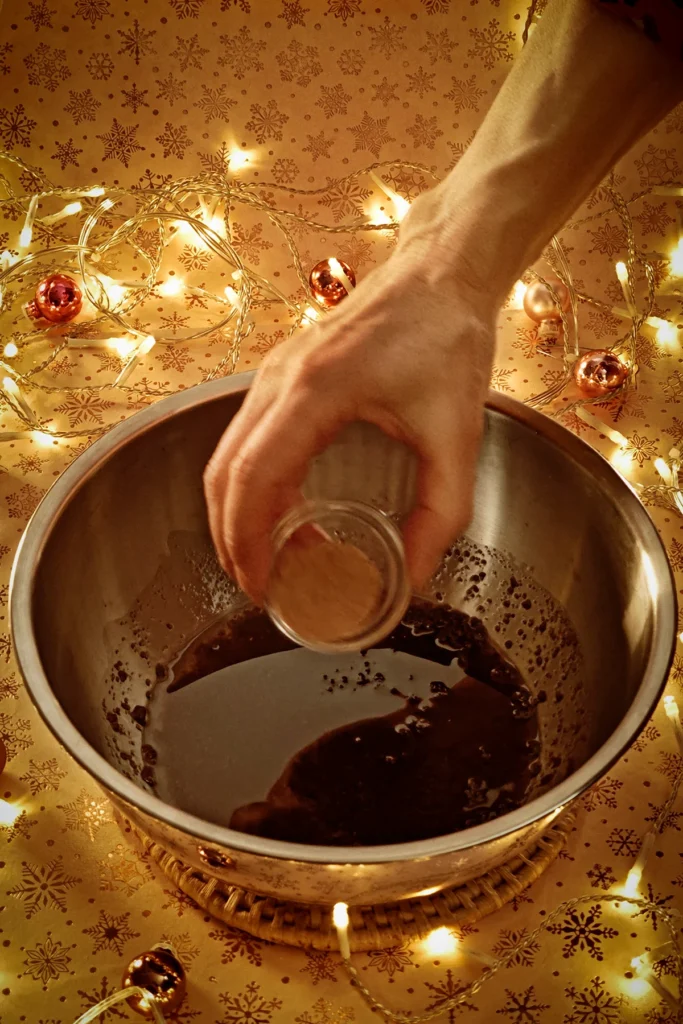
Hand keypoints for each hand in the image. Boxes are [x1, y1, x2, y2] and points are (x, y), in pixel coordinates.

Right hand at [204, 223, 495, 603]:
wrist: (441, 272)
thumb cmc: (447, 337)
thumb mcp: (456, 435)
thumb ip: (441, 513)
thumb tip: (414, 578)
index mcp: (313, 390)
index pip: (252, 479)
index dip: (248, 542)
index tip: (263, 585)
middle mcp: (279, 379)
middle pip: (224, 473)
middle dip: (232, 539)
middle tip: (260, 586)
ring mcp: (275, 373)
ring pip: (228, 456)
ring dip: (239, 513)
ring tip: (273, 560)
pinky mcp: (284, 374)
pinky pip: (248, 438)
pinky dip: (251, 485)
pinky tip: (285, 513)